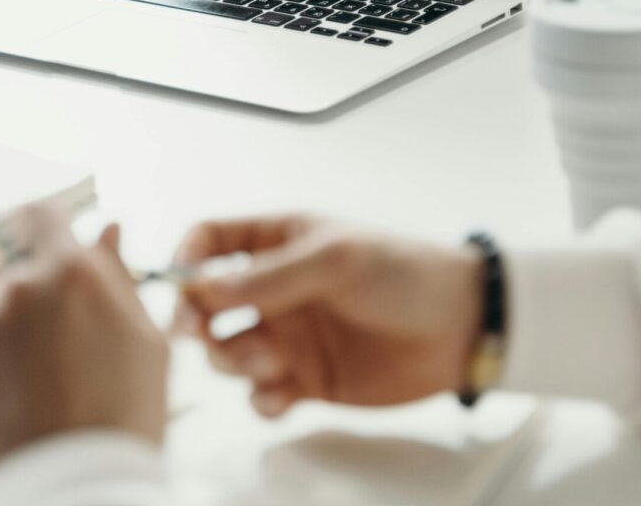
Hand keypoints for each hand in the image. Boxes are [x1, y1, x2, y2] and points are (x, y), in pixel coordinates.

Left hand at [0, 205, 169, 485]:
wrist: (76, 492)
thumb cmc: (123, 416)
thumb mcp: (145, 338)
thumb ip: (119, 275)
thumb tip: (107, 231)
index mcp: (70, 273)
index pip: (41, 216)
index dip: (44, 220)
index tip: (47, 228)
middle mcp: (17, 291)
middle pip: (22, 278)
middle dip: (40, 301)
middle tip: (66, 349)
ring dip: (13, 339)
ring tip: (43, 388)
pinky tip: (17, 404)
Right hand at [173, 215, 481, 416]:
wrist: (458, 327)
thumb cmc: (403, 271)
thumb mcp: (334, 259)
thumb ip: (268, 276)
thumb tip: (202, 289)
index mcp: (280, 240)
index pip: (211, 240)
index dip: (187, 260)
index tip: (181, 288)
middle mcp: (277, 288)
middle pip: (207, 305)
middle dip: (196, 322)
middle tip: (201, 336)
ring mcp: (290, 334)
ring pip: (228, 352)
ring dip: (234, 360)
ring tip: (272, 361)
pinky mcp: (307, 379)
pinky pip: (261, 395)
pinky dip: (261, 399)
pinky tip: (284, 395)